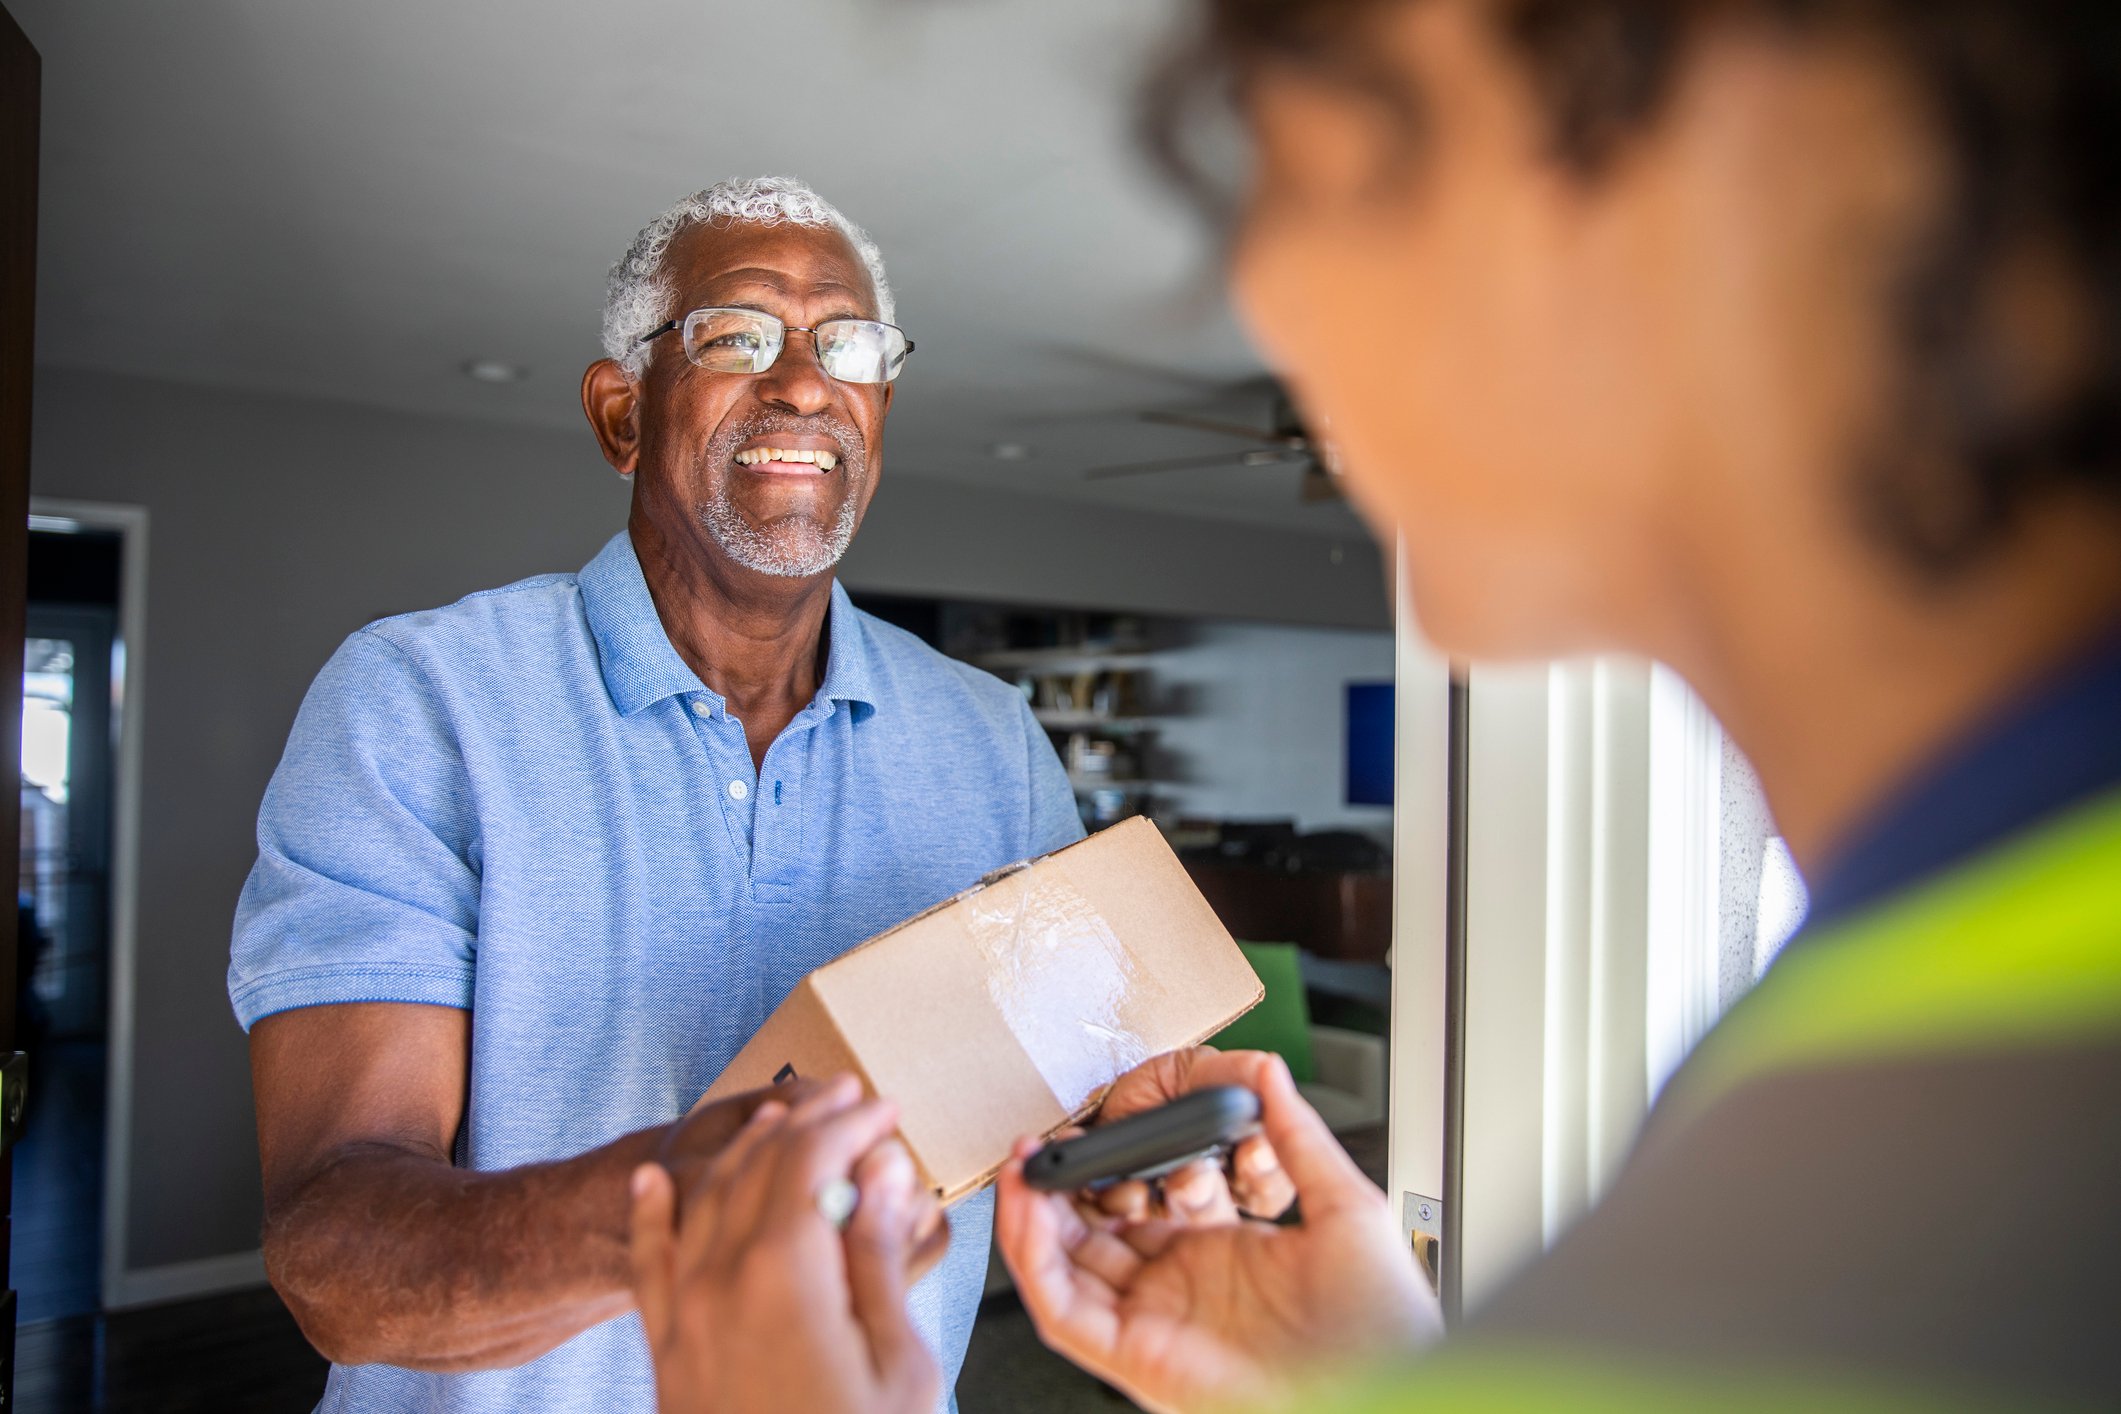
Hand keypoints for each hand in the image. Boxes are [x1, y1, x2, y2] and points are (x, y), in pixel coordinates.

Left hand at [629, 1075, 947, 1413]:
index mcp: (786, 1274)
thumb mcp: (898, 1365)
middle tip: (849, 1103)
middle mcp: (723, 1280)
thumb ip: (880, 1261)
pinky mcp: (668, 1352)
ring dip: (745, 1150)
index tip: (885, 1112)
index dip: (850, 1123)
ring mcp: (688, 1316)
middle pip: (760, 1168)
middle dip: (808, 1123)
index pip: (812, 1160)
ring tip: (780, 1118)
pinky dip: (652, 1215)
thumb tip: (881, 1180)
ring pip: (705, 1200)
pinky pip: (650, 1265)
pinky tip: (653, 1181)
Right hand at [995, 1057, 1439, 1413]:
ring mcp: (1154, 1324)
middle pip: (1091, 1238)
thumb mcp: (1342, 1205)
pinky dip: (1034, 1260)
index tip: (1094, 1128)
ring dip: (1033, 1217)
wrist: (1390, 1385)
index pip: (1142, 1209)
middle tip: (1043, 1144)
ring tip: (1025, 1163)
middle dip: (1059, 1188)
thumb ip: (1296, 1135)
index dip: (1110, 1168)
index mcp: (1221, 1258)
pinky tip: (1030, 1209)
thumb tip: (1269, 1072)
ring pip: (1065, 1272)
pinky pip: (1063, 1310)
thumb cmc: (1381, 1322)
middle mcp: (1179, 1292)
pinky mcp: (1136, 1356)